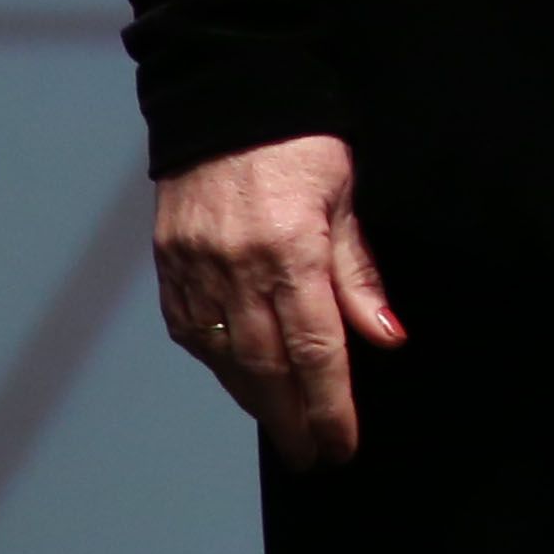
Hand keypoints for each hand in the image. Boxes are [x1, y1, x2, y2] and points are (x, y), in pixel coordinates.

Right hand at [154, 132, 404, 469]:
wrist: (225, 96)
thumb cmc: (300, 143)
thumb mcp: (345, 200)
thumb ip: (358, 275)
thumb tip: (385, 339)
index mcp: (290, 249)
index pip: (315, 349)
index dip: (329, 406)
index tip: (341, 445)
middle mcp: (237, 267)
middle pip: (267, 368)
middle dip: (293, 421)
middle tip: (313, 457)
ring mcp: (194, 269)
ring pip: (226, 358)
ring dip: (256, 401)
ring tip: (284, 429)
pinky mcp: (168, 264)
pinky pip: (193, 332)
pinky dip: (219, 364)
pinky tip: (241, 382)